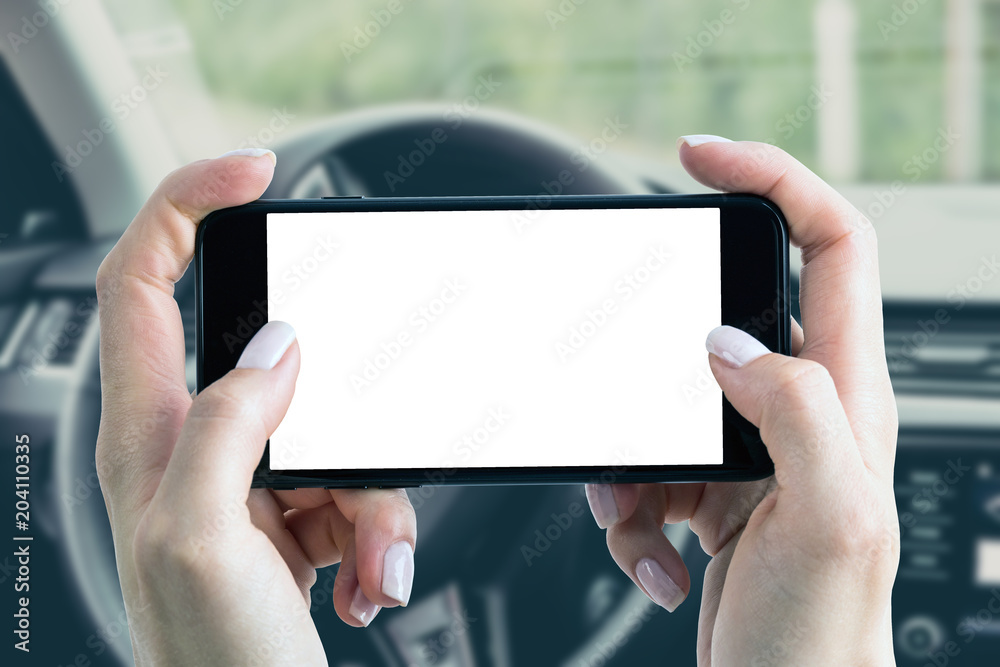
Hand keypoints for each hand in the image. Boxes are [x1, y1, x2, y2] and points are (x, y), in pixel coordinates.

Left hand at [95, 149, 416, 665]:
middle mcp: (195, 446)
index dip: (188, 205)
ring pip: (340, 434)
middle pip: (284, 365)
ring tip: (367, 568)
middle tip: (358, 485)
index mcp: (148, 434)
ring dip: (374, 503)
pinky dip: (378, 533)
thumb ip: (226, 426)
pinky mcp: (294, 514)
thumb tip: (275, 346)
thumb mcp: (201, 541)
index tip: (254, 172)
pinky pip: (358, 484)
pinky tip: (362, 581)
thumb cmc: (207, 662)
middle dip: (349, 417)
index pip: (144, 279)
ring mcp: (250, 482)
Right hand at [585, 136, 898, 664]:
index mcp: (843, 397)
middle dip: (651, 353)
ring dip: (629, 458)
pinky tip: (656, 557)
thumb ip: (795, 413)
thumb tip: (730, 343)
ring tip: (643, 516)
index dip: (772, 180)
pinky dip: (629, 510)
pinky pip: (643, 464)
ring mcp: (750, 453)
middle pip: (720, 317)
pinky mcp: (709, 491)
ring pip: (660, 400)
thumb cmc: (822, 636)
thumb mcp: (829, 522)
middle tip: (625, 389)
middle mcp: (801, 413)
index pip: (830, 244)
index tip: (700, 158)